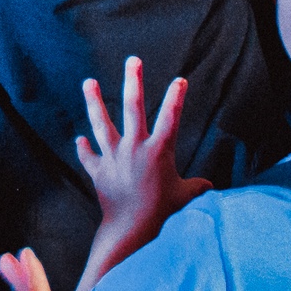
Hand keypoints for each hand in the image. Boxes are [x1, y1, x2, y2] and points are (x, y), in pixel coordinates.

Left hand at [75, 57, 211, 246]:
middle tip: (133, 61)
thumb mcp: (185, 197)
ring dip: (94, 102)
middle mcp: (134, 148)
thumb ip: (197, 187)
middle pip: (133, 108)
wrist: (131, 229)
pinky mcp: (99, 172)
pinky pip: (89, 157)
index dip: (176, 98)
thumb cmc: (162, 213)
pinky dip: (84, 149)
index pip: (170, 117)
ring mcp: (114, 158)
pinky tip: (80, 139)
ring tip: (88, 82)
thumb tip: (211, 187)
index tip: (180, 80)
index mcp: (158, 151)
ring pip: (102, 124)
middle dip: (133, 82)